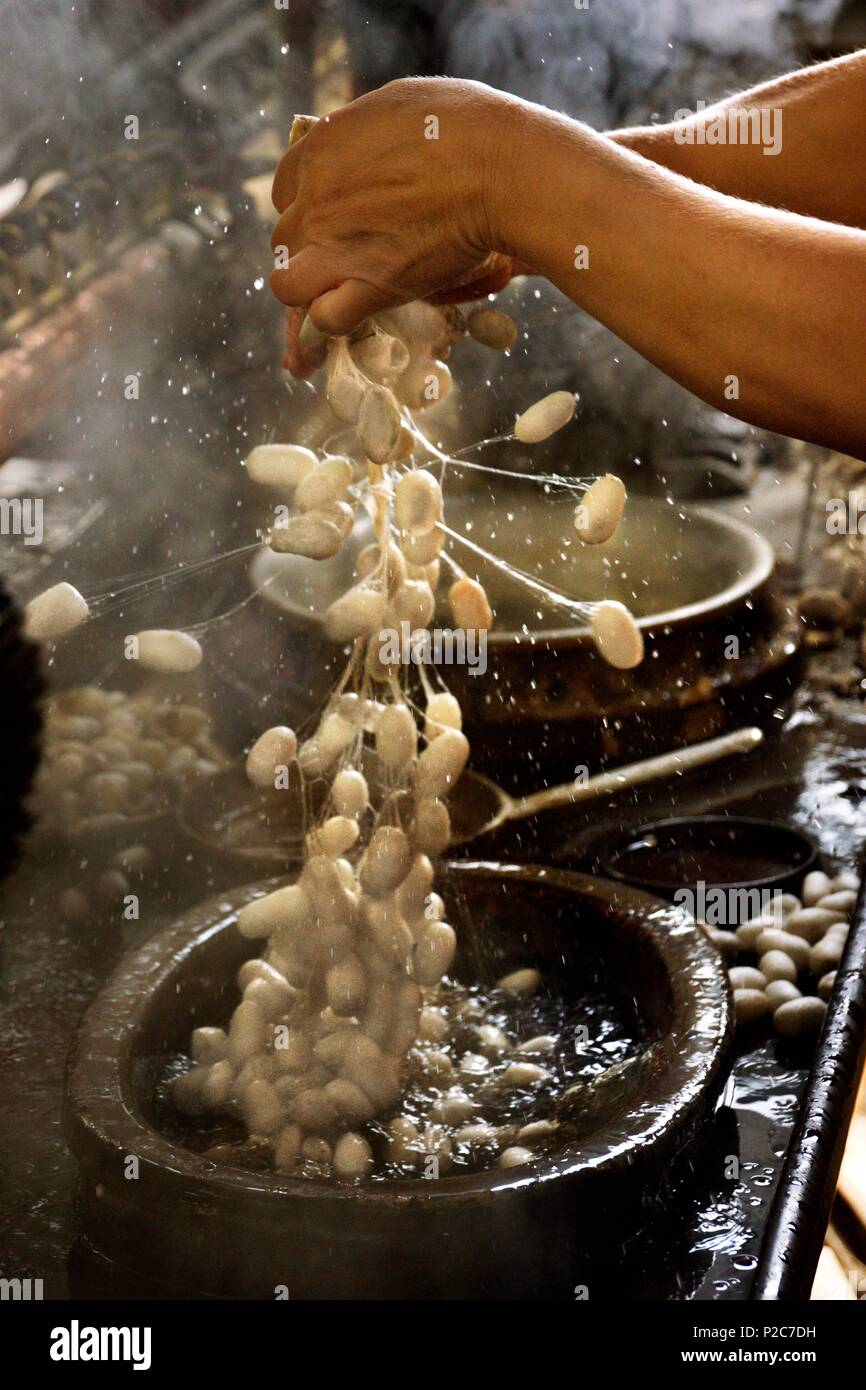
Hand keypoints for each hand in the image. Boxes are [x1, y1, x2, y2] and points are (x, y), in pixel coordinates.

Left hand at [271, 76, 524, 358]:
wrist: (497, 168)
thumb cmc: (464, 126)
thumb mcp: (398, 102)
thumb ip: (366, 131)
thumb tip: (366, 148)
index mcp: (321, 149)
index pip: (285, 189)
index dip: (306, 206)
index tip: (334, 216)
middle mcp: (316, 198)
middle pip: (286, 238)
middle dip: (311, 249)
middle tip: (347, 257)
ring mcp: (337, 245)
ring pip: (288, 284)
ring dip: (309, 291)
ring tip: (337, 294)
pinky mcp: (369, 285)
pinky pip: (326, 319)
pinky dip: (335, 324)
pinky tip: (356, 314)